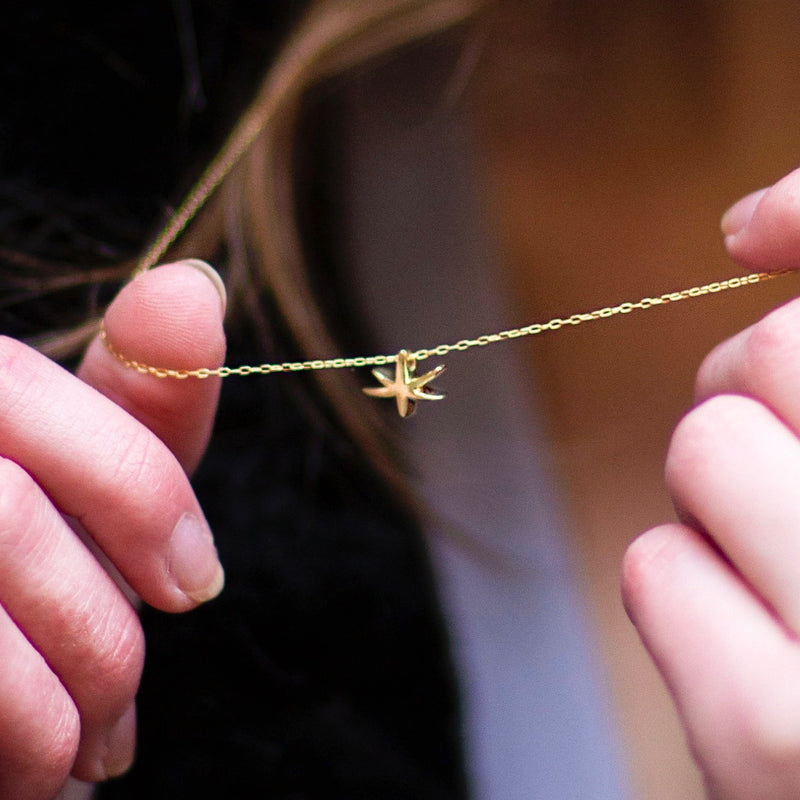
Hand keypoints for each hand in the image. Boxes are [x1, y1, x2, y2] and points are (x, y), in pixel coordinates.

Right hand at [0, 260, 225, 797]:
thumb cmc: (28, 593)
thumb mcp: (89, 495)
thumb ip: (138, 410)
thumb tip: (193, 281)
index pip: (13, 389)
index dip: (133, 488)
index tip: (194, 583)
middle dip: (96, 622)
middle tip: (123, 700)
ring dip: (58, 694)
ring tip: (82, 746)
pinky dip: (18, 741)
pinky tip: (36, 766)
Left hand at [623, 167, 799, 798]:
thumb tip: (747, 224)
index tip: (755, 242)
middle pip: (769, 357)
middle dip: (754, 383)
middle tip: (781, 438)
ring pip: (705, 449)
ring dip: (723, 487)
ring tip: (780, 548)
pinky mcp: (767, 736)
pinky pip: (655, 566)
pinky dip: (684, 579)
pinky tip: (747, 632)